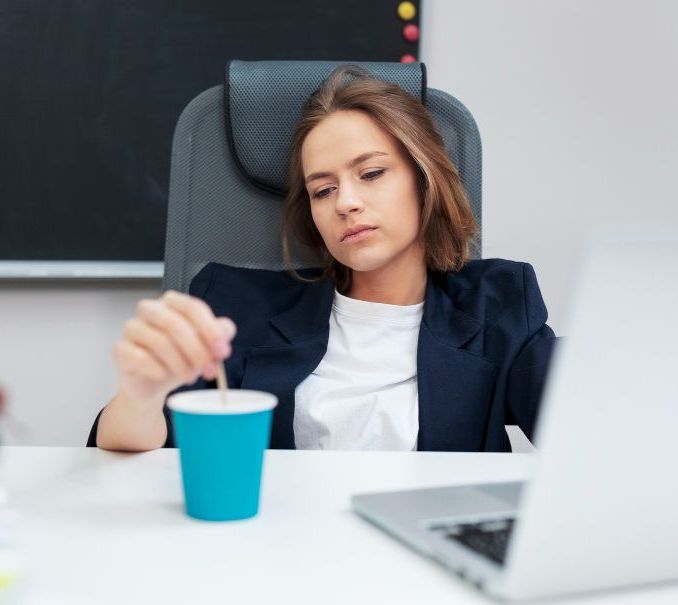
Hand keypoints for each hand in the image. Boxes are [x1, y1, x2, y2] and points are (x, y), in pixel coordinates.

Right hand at [113, 291, 236, 404]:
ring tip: (190, 377)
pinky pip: (140, 357)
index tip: (223, 351)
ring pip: (160, 342)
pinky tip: (164, 375)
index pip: (192, 307)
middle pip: (176, 324)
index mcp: (171, 303)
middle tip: (209, 370)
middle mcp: (149, 310)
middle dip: (197, 350)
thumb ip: (218, 334)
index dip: (210, 330)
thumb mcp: (203, 347)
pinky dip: (157, 369)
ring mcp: (132, 328)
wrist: (152, 384)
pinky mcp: (120, 349)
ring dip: (180, 364)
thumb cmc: (178, 360)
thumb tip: (226, 329)